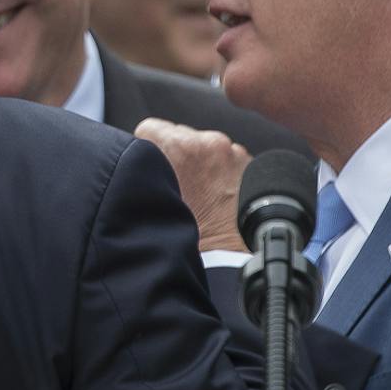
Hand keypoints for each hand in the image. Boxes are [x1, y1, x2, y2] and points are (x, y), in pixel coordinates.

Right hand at [135, 120, 249, 250]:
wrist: (229, 261)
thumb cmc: (189, 238)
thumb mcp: (151, 202)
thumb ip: (144, 172)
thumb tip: (138, 160)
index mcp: (178, 147)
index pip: (150, 127)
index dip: (148, 148)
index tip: (153, 167)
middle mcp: (208, 142)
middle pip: (181, 135)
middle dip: (178, 155)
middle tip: (178, 187)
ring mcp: (234, 152)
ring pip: (206, 147)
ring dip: (202, 164)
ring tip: (200, 196)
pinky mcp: (251, 166)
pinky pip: (228, 160)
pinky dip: (222, 173)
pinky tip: (218, 199)